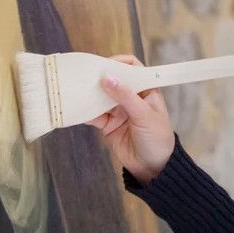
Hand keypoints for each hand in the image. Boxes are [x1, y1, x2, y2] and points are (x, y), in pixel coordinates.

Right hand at [86, 55, 175, 183]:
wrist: (153, 169)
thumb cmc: (157, 139)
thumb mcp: (144, 115)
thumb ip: (126, 96)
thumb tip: (108, 77)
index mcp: (146, 91)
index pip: (134, 69)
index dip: (120, 63)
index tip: (105, 65)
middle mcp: (131, 98)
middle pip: (114, 81)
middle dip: (100, 78)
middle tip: (84, 75)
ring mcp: (119, 111)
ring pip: (101, 97)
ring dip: (90, 94)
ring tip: (77, 88)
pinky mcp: (108, 125)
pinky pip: (94, 115)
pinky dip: (85, 111)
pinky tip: (76, 107)